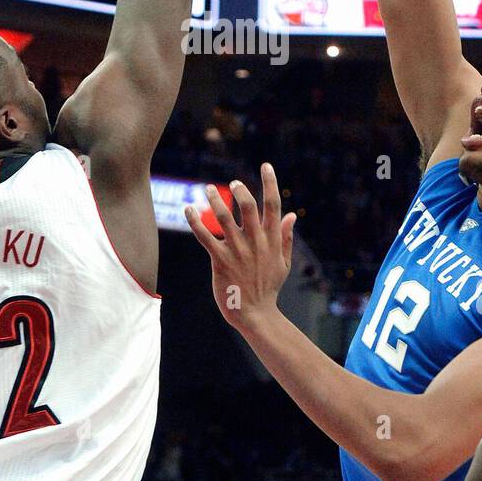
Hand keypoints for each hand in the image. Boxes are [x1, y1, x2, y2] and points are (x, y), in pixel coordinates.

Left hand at [185, 163, 295, 328]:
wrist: (255, 314)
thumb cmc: (269, 287)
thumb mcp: (283, 262)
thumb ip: (286, 237)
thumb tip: (293, 215)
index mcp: (272, 239)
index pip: (273, 205)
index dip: (270, 182)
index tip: (266, 166)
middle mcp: (255, 241)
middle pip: (247, 206)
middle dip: (240, 190)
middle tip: (232, 183)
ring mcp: (237, 250)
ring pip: (224, 217)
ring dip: (214, 200)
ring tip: (206, 189)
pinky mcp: (220, 260)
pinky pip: (205, 236)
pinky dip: (195, 221)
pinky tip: (188, 209)